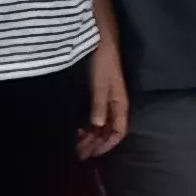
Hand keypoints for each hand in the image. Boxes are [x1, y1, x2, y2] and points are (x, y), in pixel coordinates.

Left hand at [77, 44, 128, 160]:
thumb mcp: (101, 83)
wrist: (101, 41)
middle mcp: (114, 105)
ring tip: (76, 145)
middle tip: (79, 154)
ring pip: (101, 125)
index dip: (107, 144)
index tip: (92, 153)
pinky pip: (94, 117)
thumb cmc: (103, 62)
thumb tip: (97, 125)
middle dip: (96, 144)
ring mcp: (106, 101)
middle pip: (108, 131)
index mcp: (120, 103)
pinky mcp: (97, 95)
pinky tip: (76, 130)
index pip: (118, 131)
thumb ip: (99, 104)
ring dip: (90, 137)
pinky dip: (86, 126)